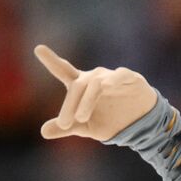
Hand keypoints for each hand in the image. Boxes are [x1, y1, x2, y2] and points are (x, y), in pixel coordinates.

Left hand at [33, 44, 156, 141]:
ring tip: (81, 118)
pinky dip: (112, 81)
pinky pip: (118, 76)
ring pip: (94, 84)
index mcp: (81, 87)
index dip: (52, 60)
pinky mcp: (129, 78)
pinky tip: (106, 88)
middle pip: (77, 86)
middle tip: (64, 124)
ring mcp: (111, 77)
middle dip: (69, 105)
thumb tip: (43, 132)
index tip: (39, 49)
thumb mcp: (86, 127)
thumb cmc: (110, 121)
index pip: (63, 71)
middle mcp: (94, 78)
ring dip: (86, 101)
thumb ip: (65, 127)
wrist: (141, 125)